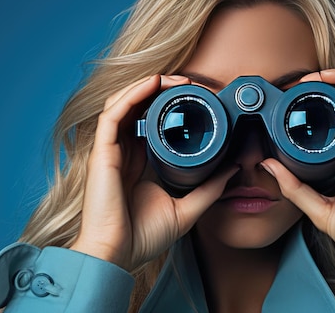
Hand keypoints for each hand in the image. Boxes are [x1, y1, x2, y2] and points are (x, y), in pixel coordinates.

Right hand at [71, 74, 236, 270]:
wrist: (117, 256)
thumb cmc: (143, 237)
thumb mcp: (186, 209)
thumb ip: (209, 189)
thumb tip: (232, 169)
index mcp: (140, 161)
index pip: (150, 121)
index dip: (170, 104)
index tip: (197, 97)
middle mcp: (124, 151)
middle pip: (138, 106)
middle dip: (162, 89)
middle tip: (190, 83)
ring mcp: (111, 150)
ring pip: (124, 102)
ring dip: (149, 86)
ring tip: (175, 80)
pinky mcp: (102, 152)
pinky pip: (113, 114)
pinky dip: (132, 95)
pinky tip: (153, 84)